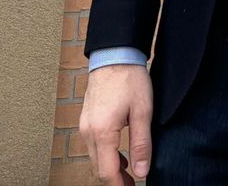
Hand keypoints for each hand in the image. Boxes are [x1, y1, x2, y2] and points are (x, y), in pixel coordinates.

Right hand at [78, 63, 153, 183]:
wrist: (114, 55)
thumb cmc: (129, 79)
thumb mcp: (143, 113)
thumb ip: (141, 145)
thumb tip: (141, 172)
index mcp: (103, 132)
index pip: (108, 172)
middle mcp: (88, 131)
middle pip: (98, 169)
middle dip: (115, 182)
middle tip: (133, 185)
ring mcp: (84, 126)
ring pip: (95, 159)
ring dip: (110, 169)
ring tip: (130, 174)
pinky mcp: (86, 120)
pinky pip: (93, 146)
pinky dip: (105, 156)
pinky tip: (120, 156)